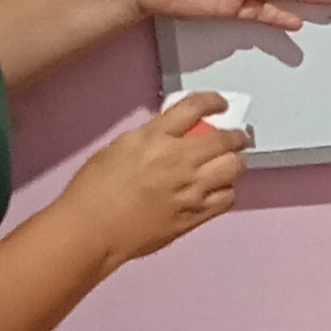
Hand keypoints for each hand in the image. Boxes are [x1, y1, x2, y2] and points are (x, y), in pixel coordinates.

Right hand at [67, 94, 246, 266]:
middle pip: (225, 140)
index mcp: (156, 138)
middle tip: (237, 136)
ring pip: (233, 169)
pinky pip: (227, 199)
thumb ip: (151, 136)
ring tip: (230, 163)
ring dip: (235, 162)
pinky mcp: (194, 215)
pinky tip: (219, 189)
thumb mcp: (119, 147)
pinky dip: (227, 191)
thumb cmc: (95, 190)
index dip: (213, 101)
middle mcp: (179, 160)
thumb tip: (172, 133)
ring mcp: (190, 190)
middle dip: (236, 135)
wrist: (92, 230)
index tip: (219, 103)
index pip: (195, 107)